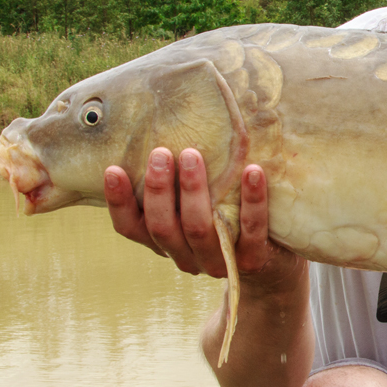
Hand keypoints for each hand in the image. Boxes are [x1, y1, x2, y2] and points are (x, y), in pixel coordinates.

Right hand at [104, 148, 300, 285]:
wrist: (273, 262)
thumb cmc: (225, 218)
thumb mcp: (195, 203)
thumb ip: (177, 182)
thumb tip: (161, 123)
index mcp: (164, 243)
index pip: (130, 227)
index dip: (118, 202)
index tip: (113, 169)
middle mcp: (186, 256)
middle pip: (162, 227)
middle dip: (159, 189)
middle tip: (161, 153)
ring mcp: (219, 261)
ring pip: (199, 229)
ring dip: (193, 191)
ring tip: (192, 155)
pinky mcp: (253, 260)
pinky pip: (250, 229)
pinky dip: (251, 200)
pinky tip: (253, 172)